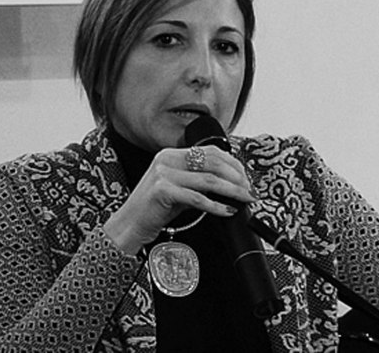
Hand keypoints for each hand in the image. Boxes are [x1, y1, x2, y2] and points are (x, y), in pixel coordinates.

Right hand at [103, 145, 256, 254]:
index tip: (246, 178)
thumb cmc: (154, 209)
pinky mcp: (162, 191)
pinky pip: (197, 198)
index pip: (211, 151)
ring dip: (232, 191)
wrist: (128, 225)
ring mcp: (163, 174)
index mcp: (171, 154)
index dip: (233, 164)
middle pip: (213, 163)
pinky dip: (216, 206)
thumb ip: (199, 182)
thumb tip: (231, 184)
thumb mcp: (179, 189)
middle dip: (237, 177)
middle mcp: (167, 159)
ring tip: (245, 200)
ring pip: (209, 180)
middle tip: (249, 191)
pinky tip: (227, 211)